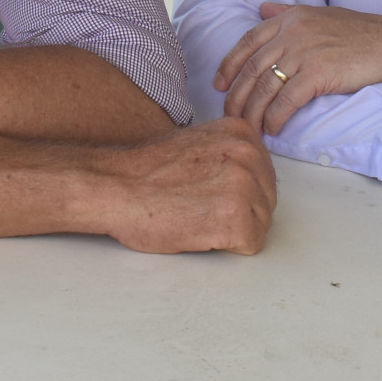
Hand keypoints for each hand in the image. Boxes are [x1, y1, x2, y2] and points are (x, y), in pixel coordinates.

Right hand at [90, 118, 276, 254]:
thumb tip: (249, 173)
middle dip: (240, 211)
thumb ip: (229, 153)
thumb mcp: (199, 142)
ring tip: (198, 217)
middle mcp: (248, 154)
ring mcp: (244, 186)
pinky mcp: (236, 219)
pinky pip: (251, 245)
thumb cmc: (146, 171)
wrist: (115, 187)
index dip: (238, 192)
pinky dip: (228, 247)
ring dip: (233, 229)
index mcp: (242, 133)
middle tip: (200, 207)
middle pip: (266, 200)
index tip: (209, 191)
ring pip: (261, 223)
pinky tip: (200, 232)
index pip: (263, 175)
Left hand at [217, 3, 381, 134]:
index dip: (229, 65)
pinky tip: (273, 129)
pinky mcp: (318, 74)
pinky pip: (286, 101)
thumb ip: (286, 13)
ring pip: (265, 87)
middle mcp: (292, 32)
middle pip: (251, 68)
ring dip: (253, 113)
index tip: (219, 85)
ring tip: (249, 129)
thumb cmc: (360, 32)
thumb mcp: (319, 14)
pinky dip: (276, 118)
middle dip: (236, 96)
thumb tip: (262, 8)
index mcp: (290, 18)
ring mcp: (304, 52)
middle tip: (229, 116)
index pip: (247, 41)